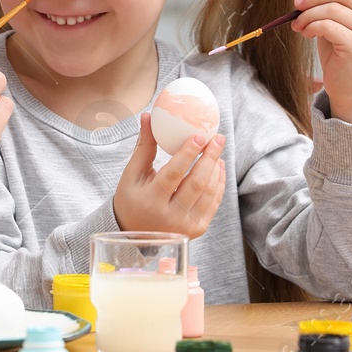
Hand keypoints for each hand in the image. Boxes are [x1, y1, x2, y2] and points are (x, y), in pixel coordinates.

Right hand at [112, 113, 225, 237]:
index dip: (188, 154)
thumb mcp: (132, 174)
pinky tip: (218, 168)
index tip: (199, 135)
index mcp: (150, 201)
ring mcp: (185, 226)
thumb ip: (144, 147)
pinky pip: (213, 204)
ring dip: (216, 169)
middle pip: (196, 183)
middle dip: (210, 158)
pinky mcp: (197, 230)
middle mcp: (169, 217)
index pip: (173, 174)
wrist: (137, 235)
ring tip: (217, 150)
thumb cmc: (131, 199)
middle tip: (217, 138)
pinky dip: (219, 184)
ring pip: (208, 193)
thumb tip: (148, 116)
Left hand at [290, 0, 351, 122]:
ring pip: (332, 8)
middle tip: (297, 6)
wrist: (349, 88)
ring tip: (299, 25)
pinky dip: (310, 26)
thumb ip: (334, 3)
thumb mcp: (338, 22)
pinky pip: (327, 25)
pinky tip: (306, 34)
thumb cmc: (340, 53)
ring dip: (308, 15)